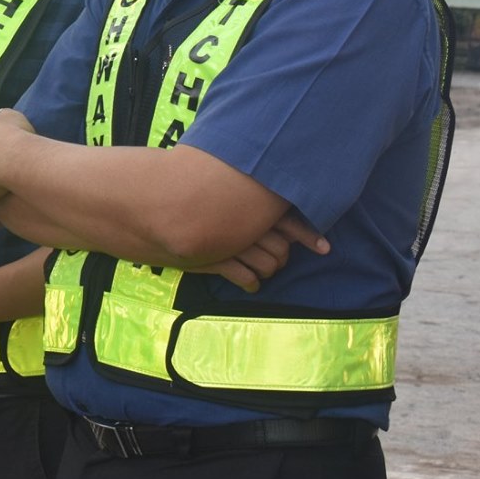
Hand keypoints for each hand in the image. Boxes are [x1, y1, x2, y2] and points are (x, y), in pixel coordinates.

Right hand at [202, 207, 329, 292]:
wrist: (154, 212)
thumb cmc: (193, 202)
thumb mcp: (224, 196)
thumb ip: (249, 199)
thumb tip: (274, 205)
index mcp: (250, 206)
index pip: (288, 221)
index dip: (309, 235)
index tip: (325, 249)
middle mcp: (244, 224)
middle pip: (280, 249)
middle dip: (281, 257)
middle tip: (276, 258)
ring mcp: (231, 243)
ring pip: (266, 265)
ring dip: (267, 270)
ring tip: (261, 270)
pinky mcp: (217, 261)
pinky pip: (245, 278)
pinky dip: (251, 282)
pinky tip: (251, 283)